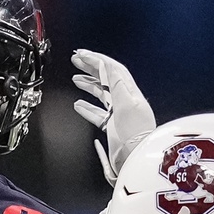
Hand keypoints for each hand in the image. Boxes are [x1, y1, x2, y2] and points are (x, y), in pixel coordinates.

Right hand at [71, 49, 155, 184]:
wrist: (137, 159)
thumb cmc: (136, 134)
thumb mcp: (127, 105)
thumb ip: (116, 85)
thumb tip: (108, 66)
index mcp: (129, 93)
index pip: (112, 70)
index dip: (97, 60)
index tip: (81, 54)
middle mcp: (125, 101)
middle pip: (106, 79)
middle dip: (91, 68)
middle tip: (76, 60)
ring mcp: (119, 114)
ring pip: (101, 94)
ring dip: (88, 85)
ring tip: (75, 79)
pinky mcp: (113, 127)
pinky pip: (97, 113)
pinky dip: (87, 108)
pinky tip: (78, 105)